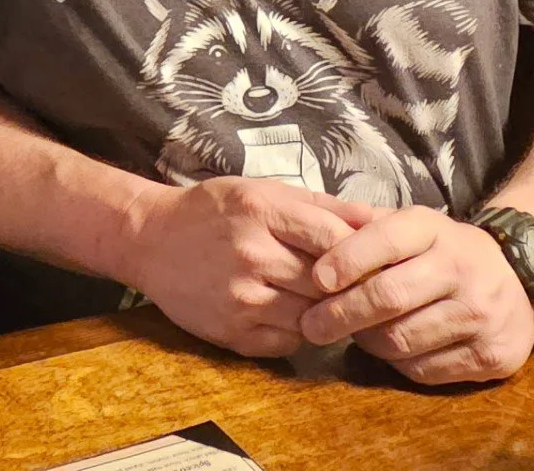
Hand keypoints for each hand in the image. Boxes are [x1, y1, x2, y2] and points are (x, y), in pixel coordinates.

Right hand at [118, 177, 377, 359]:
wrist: (149, 239)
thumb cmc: (214, 211)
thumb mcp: (265, 191)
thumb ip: (325, 206)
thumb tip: (384, 217)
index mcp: (262, 211)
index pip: (334, 239)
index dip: (361, 254)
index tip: (372, 261)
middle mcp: (252, 254)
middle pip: (327, 283)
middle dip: (346, 288)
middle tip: (354, 288)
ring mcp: (240, 298)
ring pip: (311, 317)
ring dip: (323, 313)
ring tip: (319, 301)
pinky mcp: (231, 332)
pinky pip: (287, 343)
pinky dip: (296, 333)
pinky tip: (287, 314)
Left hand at [297, 206, 533, 383]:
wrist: (522, 280)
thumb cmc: (446, 251)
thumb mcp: (414, 226)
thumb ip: (367, 224)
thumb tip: (317, 226)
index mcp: (434, 229)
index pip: (383, 240)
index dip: (345, 260)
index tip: (316, 279)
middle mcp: (462, 268)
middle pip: (388, 297)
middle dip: (340, 313)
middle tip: (311, 326)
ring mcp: (481, 315)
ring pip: (401, 339)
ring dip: (366, 341)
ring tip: (353, 334)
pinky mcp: (491, 356)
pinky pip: (424, 369)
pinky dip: (396, 364)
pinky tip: (390, 350)